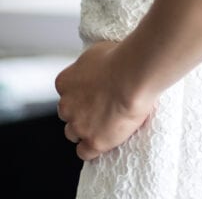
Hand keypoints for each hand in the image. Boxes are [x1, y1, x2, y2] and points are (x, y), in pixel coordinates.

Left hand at [56, 42, 155, 160]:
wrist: (132, 75)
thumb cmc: (120, 59)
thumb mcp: (96, 52)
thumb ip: (87, 66)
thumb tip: (92, 67)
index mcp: (65, 82)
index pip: (66, 93)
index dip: (81, 94)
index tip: (94, 92)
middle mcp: (66, 105)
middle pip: (67, 114)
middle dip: (80, 112)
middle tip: (100, 106)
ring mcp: (79, 125)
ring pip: (72, 134)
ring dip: (85, 129)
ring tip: (104, 123)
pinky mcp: (93, 142)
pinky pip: (84, 152)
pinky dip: (92, 148)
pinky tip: (104, 140)